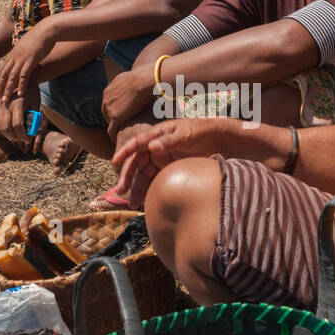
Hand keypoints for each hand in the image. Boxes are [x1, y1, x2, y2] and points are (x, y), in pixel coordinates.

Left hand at [0, 25, 52, 103]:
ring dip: (8, 89)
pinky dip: (21, 85)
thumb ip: (24, 51)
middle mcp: (15, 56)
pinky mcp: (31, 61)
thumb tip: (24, 54)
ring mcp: (22, 59)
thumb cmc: (40, 36)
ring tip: (5, 100)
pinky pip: (24, 75)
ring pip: (11, 77)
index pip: (3, 68)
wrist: (47, 30)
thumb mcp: (28, 44)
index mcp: (14, 53)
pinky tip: (20, 93)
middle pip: (4, 74)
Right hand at [0, 87, 42, 152]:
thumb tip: (32, 132)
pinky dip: (7, 130)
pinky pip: (1, 123)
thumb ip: (34, 118)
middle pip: (6, 127)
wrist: (23, 79)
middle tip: (24, 140)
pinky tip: (15, 132)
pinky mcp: (1, 108)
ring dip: (10, 135)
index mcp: (17, 104)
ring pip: (1, 126)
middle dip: (15, 137)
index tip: (29, 139)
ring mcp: (2, 107)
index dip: (24, 135)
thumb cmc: (33, 92)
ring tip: (20, 137)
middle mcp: (7, 105)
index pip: (18, 124)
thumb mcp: (36, 104)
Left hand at [102, 65, 157, 139]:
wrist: (144, 80)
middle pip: (107, 111)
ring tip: (122, 136)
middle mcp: (107, 97)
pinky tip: (121, 142)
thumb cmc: (147, 77)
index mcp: (111, 87)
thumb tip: (150, 80)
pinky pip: (111, 131)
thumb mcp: (137, 76)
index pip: (110, 101)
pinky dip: (115, 137)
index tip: (124, 114)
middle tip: (123, 126)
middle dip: (114, 118)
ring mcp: (109, 108)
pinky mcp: (114, 118)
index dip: (117, 108)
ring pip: (109, 122)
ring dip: (115, 128)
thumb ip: (137, 81)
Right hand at [110, 116, 238, 199]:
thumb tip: (150, 146)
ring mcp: (162, 159)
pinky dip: (149, 190)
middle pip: (137, 163)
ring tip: (133, 203)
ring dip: (137, 188)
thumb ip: (168, 141)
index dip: (124, 153)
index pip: (137, 144)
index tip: (114, 162)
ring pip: (144, 175)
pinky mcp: (169, 169)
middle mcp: (156, 147)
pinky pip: (155, 180)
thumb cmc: (202, 132)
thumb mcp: (186, 135)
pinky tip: (145, 201)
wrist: (220, 140)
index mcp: (157, 135)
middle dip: (128, 177)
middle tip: (120, 191)